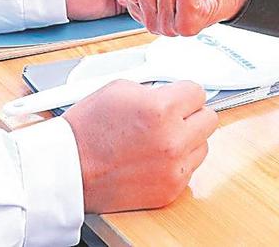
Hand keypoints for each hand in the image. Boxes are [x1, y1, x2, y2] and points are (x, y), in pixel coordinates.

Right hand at [63, 79, 216, 213]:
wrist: (70, 169)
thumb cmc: (88, 130)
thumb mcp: (121, 89)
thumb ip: (156, 89)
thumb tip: (175, 92)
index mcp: (161, 110)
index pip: (198, 92)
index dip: (183, 93)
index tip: (176, 97)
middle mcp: (173, 140)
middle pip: (209, 118)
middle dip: (191, 115)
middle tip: (172, 117)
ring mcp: (174, 168)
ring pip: (203, 145)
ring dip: (187, 140)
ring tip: (160, 140)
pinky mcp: (170, 190)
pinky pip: (189, 170)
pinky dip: (177, 163)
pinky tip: (154, 159)